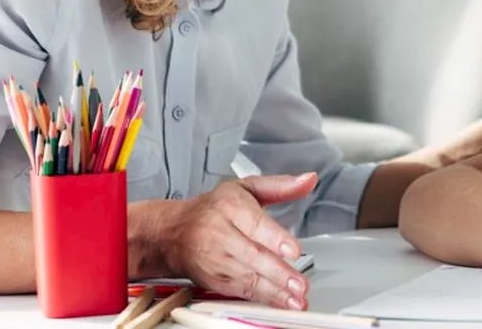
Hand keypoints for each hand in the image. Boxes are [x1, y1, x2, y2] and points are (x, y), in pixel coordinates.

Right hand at [160, 173, 318, 308]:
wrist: (173, 232)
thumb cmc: (214, 208)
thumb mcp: (246, 187)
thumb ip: (280, 186)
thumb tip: (308, 180)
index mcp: (230, 206)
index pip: (254, 223)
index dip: (275, 238)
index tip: (293, 250)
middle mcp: (220, 233)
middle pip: (252, 255)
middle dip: (278, 272)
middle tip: (299, 284)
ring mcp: (215, 260)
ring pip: (246, 277)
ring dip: (273, 291)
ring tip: (295, 299)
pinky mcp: (213, 280)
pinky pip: (239, 291)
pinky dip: (261, 299)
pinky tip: (280, 302)